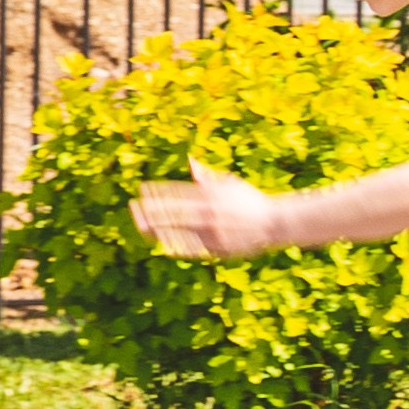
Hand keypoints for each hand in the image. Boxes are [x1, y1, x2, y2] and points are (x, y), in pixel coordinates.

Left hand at [130, 158, 280, 258]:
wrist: (275, 223)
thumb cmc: (251, 201)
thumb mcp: (229, 184)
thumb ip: (206, 176)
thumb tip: (190, 161)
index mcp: (211, 194)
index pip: (178, 192)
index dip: (158, 191)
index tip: (141, 190)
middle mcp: (210, 211)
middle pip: (174, 211)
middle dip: (151, 210)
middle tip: (132, 208)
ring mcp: (213, 231)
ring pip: (179, 230)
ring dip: (158, 228)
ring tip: (141, 227)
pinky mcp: (218, 247)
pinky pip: (192, 247)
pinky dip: (176, 245)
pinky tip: (162, 244)